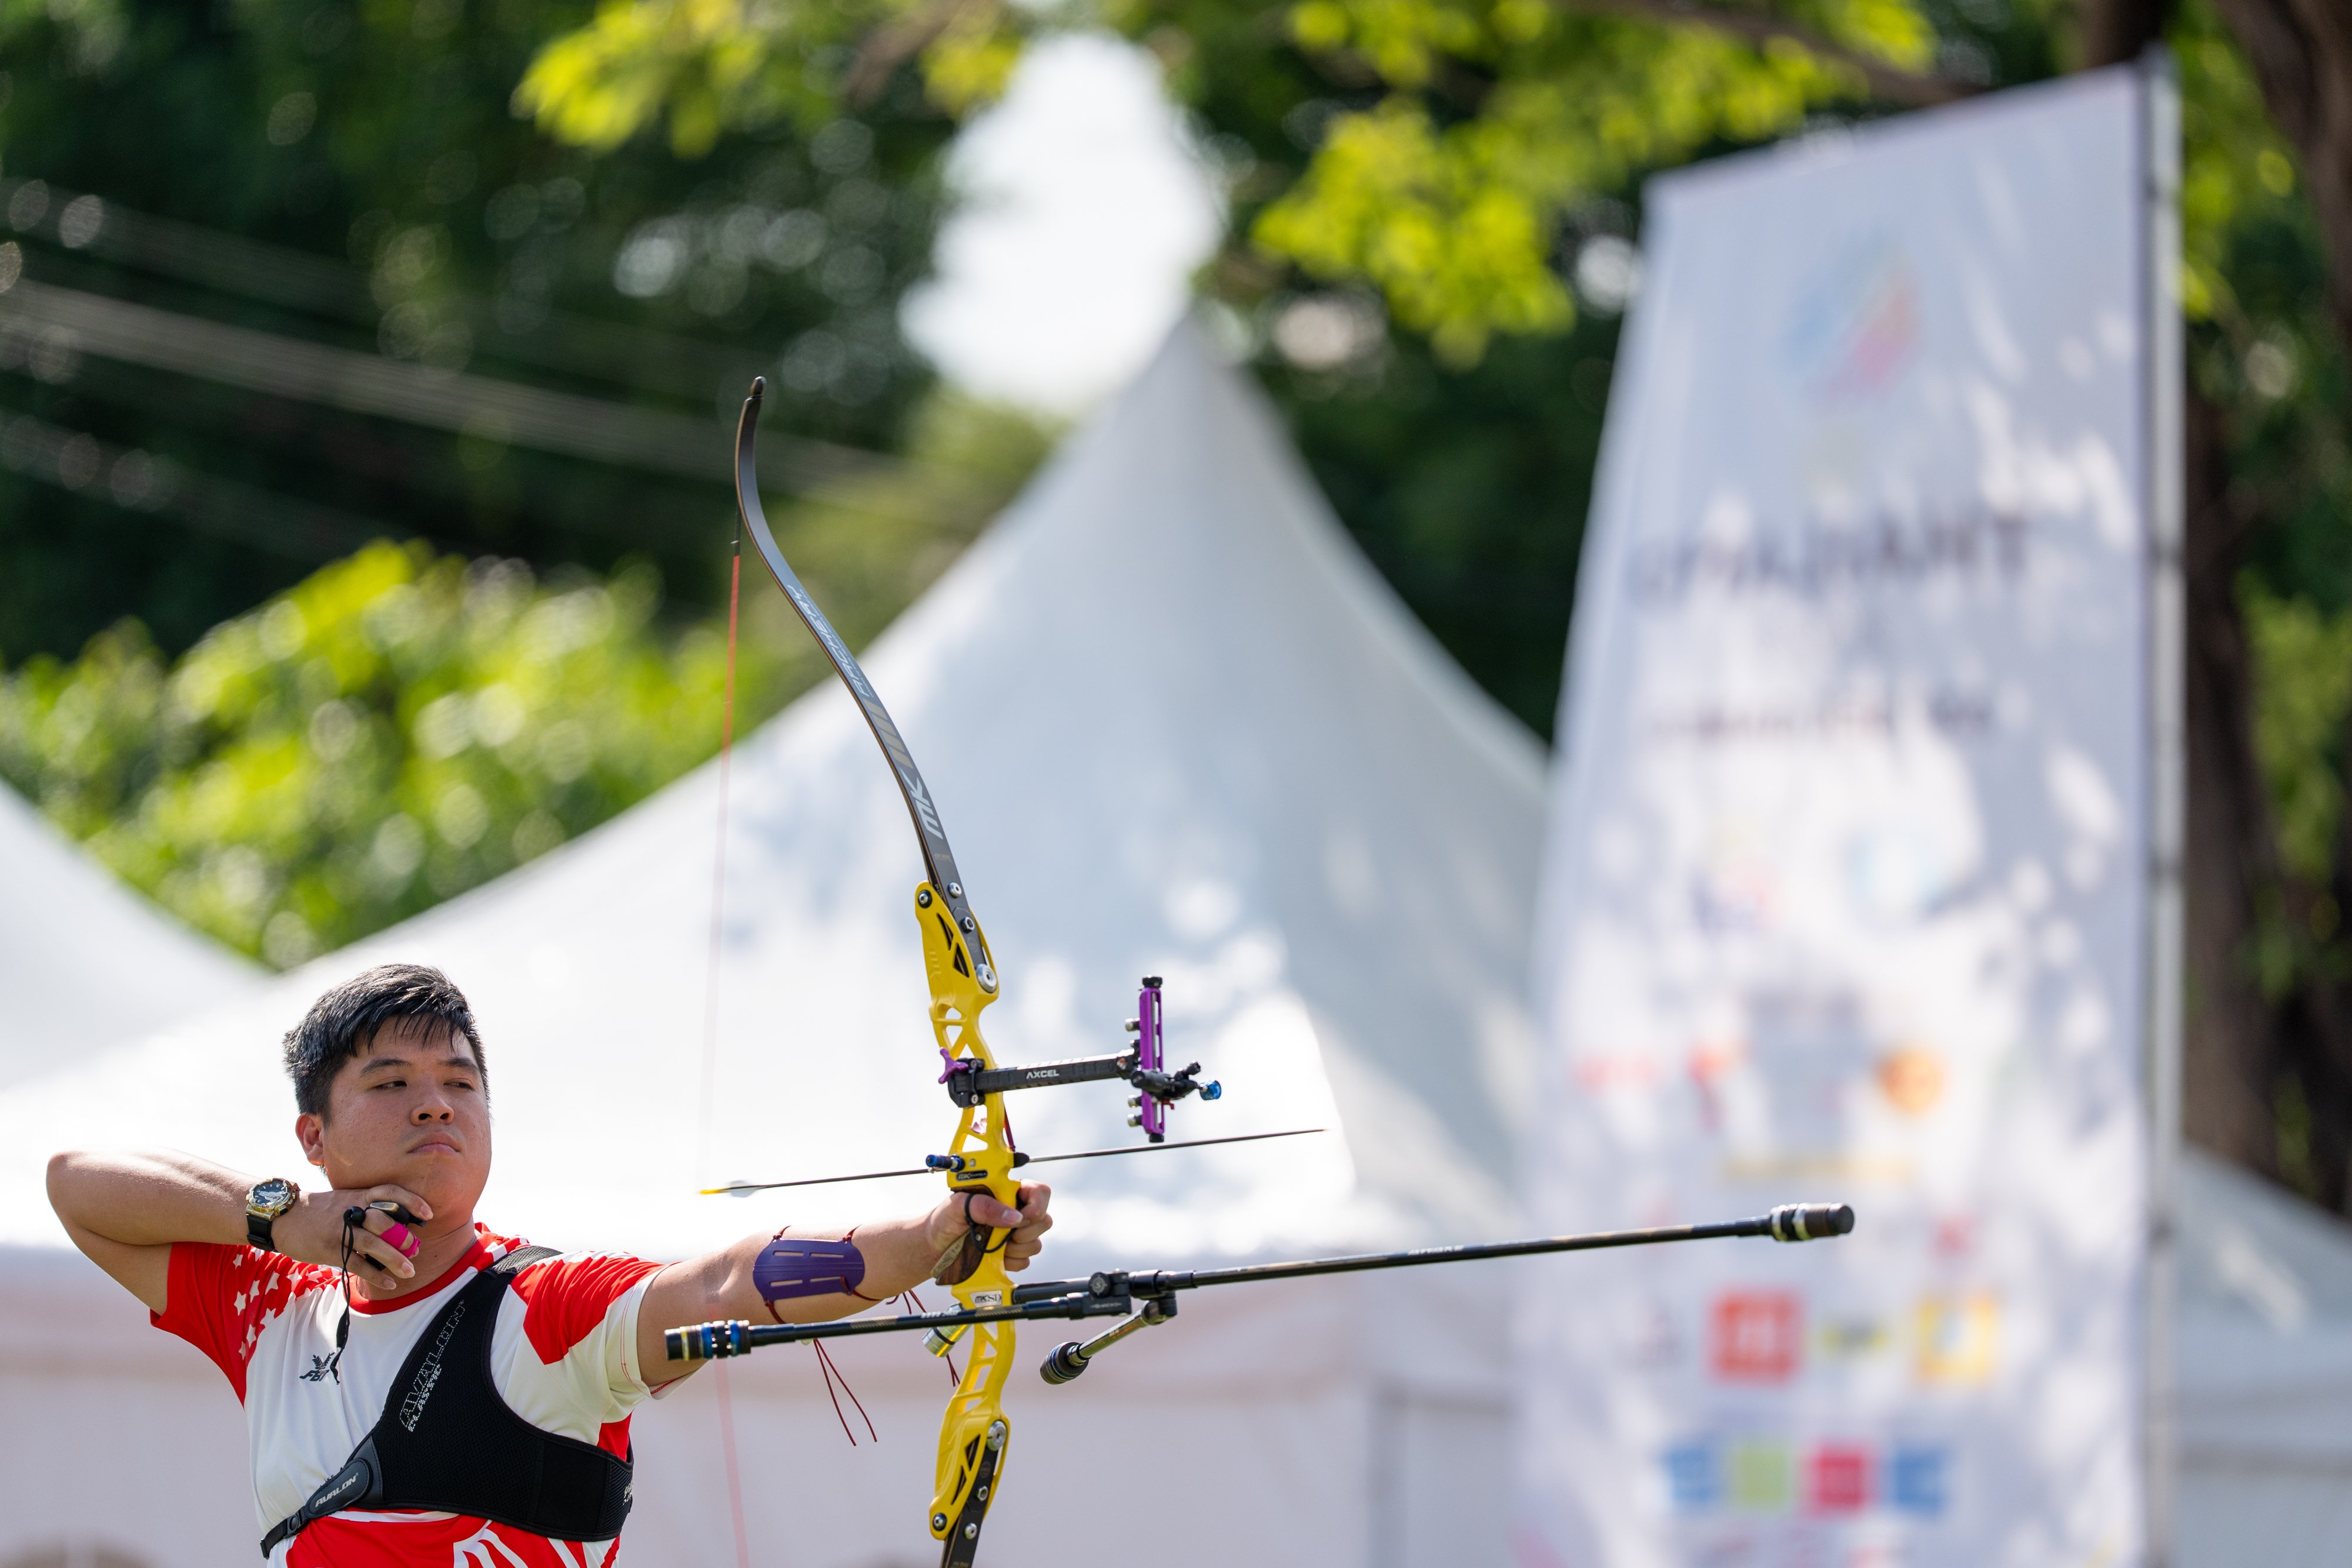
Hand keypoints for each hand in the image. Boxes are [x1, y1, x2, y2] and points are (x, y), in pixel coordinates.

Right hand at [271, 1185, 432, 1290]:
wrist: (283, 1218)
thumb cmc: (319, 1211)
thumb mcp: (344, 1199)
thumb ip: (367, 1206)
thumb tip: (398, 1222)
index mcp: (358, 1196)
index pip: (389, 1192)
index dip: (411, 1201)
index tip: (428, 1213)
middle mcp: (351, 1211)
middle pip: (384, 1221)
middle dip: (403, 1236)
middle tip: (415, 1248)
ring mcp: (340, 1231)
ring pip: (373, 1244)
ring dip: (394, 1259)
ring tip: (410, 1271)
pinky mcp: (330, 1250)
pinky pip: (357, 1264)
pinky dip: (376, 1275)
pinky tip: (390, 1283)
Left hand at [923, 1181, 1053, 1273]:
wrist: (934, 1247)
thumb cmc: (943, 1220)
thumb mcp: (958, 1205)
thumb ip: (985, 1206)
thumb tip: (1013, 1216)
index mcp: (1006, 1193)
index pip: (1039, 1192)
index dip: (1038, 1204)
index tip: (1022, 1217)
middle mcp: (1014, 1213)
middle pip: (1043, 1220)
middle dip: (1024, 1231)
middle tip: (1002, 1233)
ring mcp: (1014, 1236)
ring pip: (1035, 1244)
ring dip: (1014, 1248)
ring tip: (991, 1245)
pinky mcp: (1011, 1256)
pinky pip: (1024, 1262)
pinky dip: (1009, 1262)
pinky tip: (993, 1256)